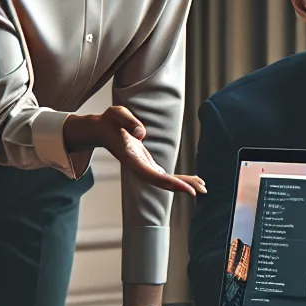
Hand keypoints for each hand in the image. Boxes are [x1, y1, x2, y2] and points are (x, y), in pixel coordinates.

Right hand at [66, 106, 205, 195]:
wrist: (101, 130)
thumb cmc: (109, 122)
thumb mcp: (116, 114)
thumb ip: (128, 120)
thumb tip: (142, 133)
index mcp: (132, 158)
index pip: (153, 175)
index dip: (171, 183)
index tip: (187, 190)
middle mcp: (138, 167)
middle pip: (162, 182)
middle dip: (182, 187)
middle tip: (203, 190)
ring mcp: (143, 168)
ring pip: (165, 181)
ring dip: (184, 184)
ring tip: (203, 186)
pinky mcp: (147, 165)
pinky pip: (165, 175)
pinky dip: (179, 179)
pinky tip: (192, 180)